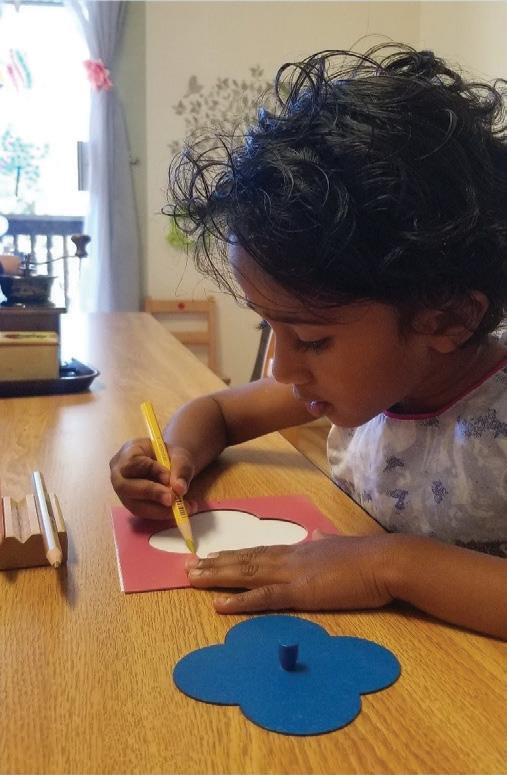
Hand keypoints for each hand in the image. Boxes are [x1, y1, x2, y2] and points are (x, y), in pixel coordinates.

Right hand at [109, 437, 195, 519]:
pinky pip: (144, 512)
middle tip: (174, 499)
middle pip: (126, 487)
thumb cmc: (169, 456)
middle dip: (152, 494)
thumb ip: (181, 469)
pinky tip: (181, 510)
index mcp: (127, 453)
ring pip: (135, 505)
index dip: (151, 471)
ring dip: (161, 509)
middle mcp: (118, 474)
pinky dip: (163, 513)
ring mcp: (123, 492)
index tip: (170, 477)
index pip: (132, 463)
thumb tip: (180, 489)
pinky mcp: (132, 505)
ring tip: (186, 507)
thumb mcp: (179, 455)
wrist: (167, 465)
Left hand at [185, 531, 394, 612]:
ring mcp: (292, 574)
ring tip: (191, 578)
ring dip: (217, 576)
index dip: (233, 554)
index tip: (211, 556)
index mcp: (298, 550)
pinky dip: (239, 600)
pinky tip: (218, 604)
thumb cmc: (367, 557)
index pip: (258, 551)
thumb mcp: (339, 544)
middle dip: (214, 564)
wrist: (384, 561)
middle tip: (187, 566)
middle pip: (244, 560)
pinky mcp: (300, 592)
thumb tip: (315, 535)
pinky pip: (263, 597)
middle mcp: (288, 558)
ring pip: (246, 573)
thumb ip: (323, 540)